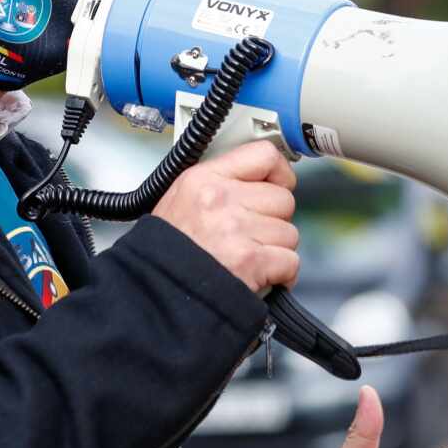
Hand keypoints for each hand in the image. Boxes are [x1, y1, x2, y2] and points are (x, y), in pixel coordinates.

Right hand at [152, 140, 298, 292]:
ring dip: (276, 250)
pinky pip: (290, 261)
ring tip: (250, 256)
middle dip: (274, 220)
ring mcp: (236, 230)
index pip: (263, 155)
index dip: (280, 173)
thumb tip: (258, 180)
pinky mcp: (250, 261)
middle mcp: (220, 200)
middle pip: (283, 199)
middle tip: (252, 234)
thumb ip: (219, 183)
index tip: (278, 184)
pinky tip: (261, 275)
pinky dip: (281, 274)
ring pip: (289, 233)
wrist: (156, 291)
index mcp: (203, 179)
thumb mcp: (181, 198)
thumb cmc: (167, 252)